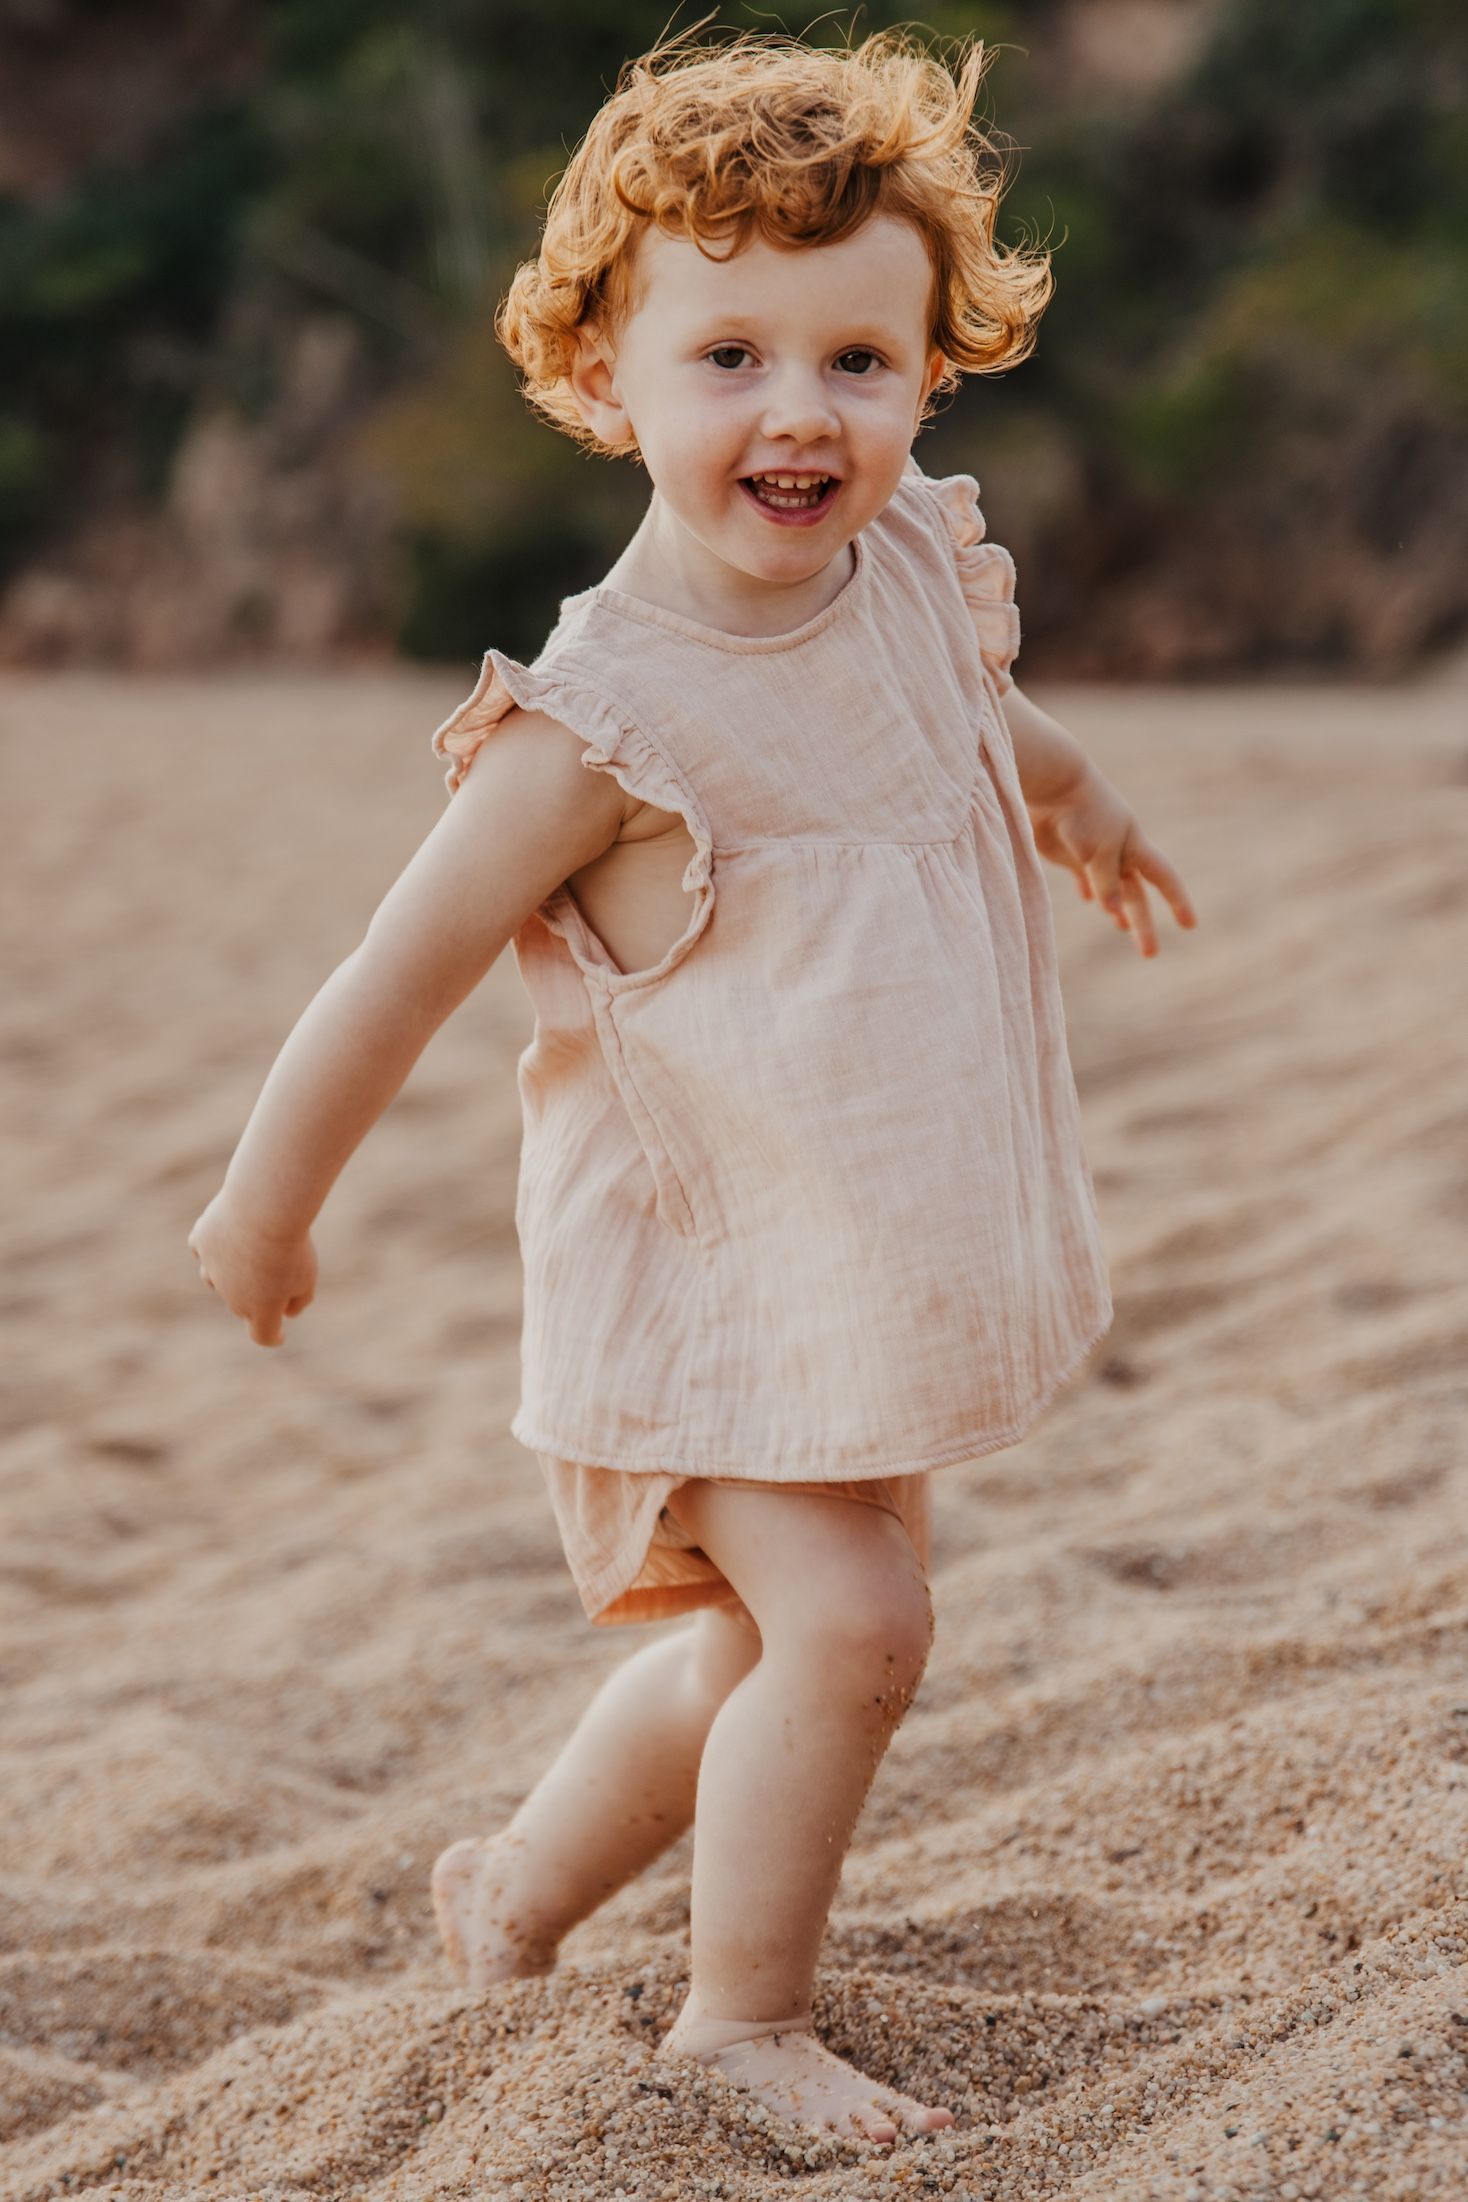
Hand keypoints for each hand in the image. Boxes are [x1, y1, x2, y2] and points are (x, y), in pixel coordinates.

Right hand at [187, 1191, 316, 1347]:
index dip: (272, 1336)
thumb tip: (287, 1311)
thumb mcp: (307, 1275)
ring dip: (227, 1272)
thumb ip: (299, 1299)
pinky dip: (212, 1245)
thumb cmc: (291, 1245)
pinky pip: (202, 1248)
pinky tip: (224, 1235)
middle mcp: (232, 1296)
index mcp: (260, 1310)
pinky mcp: (201, 1241)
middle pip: (242, 1303)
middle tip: (277, 1267)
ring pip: (213, 1277)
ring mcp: (211, 1269)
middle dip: (256, 1294)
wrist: (264, 1209)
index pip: (263, 1334)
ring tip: (246, 1253)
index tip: (279, 1334)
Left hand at [1027, 762, 1196, 956]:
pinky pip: (1083, 876)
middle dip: (1143, 924)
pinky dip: (1087, 889)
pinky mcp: (1068, 851)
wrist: (1052, 783)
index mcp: (1135, 847)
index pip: (1164, 878)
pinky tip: (1087, 900)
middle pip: (1136, 894)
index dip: (1178, 902)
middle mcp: (1118, 851)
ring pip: (1110, 887)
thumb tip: (1113, 911)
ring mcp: (1093, 852)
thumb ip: (1106, 882)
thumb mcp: (1099, 851)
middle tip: (1150, 954)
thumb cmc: (1081, 814)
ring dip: (1116, 907)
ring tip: (1121, 927)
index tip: (1190, 926)